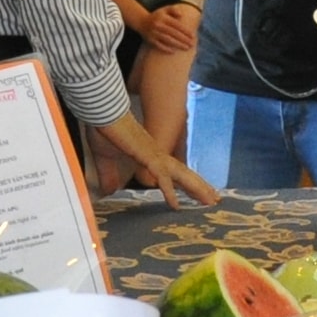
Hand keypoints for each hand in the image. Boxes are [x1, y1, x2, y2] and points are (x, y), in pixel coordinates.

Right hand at [95, 119, 217, 205]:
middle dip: (199, 187)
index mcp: (150, 155)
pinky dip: (169, 191)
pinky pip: (161, 176)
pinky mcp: (146, 155)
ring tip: (210, 201)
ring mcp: (153, 155)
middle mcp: (156, 155)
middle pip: (183, 173)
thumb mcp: (105, 158)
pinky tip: (175, 204)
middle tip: (215, 200)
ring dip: (195, 189)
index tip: (197, 193)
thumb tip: (109, 191)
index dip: (186, 182)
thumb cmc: (105, 128)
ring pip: (180, 175)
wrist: (102, 112)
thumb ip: (108, 175)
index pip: (173, 171)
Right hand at [143, 0, 200, 55]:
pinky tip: (173, 52)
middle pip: (173, 33)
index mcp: (163, 18)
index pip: (176, 25)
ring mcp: (154, 33)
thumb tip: (181, 15)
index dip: (185, 31)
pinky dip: (165, 49)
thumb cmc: (156, 16)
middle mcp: (159, 25)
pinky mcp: (150, 40)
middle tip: (192, 44)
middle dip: (183, 39)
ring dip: (177, 44)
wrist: (141, 21)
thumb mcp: (164, 9)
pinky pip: (158, 45)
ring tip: (186, 48)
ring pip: (167, 40)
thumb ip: (173, 10)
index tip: (193, 36)